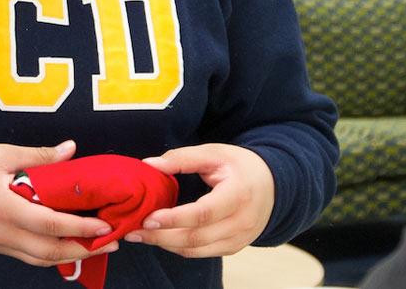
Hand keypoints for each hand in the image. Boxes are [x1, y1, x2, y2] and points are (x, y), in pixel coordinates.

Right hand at [0, 140, 117, 266]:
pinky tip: (69, 247)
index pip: (50, 224)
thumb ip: (39, 156)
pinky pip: (29, 258)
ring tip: (96, 246)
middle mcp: (3, 232)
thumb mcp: (2, 154)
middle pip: (50, 251)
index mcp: (5, 207)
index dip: (80, 227)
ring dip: (71, 256)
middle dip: (84, 249)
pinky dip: (52, 255)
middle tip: (111, 240)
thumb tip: (71, 149)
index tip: (104, 223)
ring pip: (41, 260)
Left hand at [127, 143, 274, 257]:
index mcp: (239, 194)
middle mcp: (242, 222)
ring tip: (141, 235)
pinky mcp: (234, 247)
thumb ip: (181, 158)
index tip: (148, 218)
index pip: (204, 213)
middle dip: (161, 237)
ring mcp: (239, 238)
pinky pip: (201, 253)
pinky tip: (161, 237)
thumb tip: (149, 164)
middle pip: (196, 237)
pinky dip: (179, 247)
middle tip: (133, 231)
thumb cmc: (239, 166)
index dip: (174, 219)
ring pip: (197, 250)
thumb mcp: (213, 153)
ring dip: (165, 245)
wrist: (272, 185)